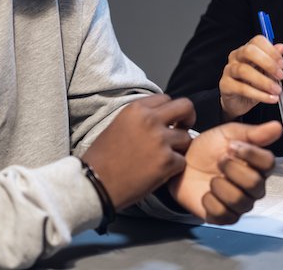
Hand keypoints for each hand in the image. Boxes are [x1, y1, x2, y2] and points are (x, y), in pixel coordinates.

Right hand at [81, 94, 194, 209]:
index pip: (167, 99)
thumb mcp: (119, 124)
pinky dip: (175, 168)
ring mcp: (160, 141)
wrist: (95, 183)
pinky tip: (159, 172)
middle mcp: (150, 120)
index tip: (168, 122)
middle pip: (186, 107)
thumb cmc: (102, 158)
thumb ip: (141, 117)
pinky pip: (182, 161)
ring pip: (187, 138)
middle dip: (188, 119)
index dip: (170, 111)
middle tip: (181, 130)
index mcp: (136, 109)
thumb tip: (162, 117)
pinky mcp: (166, 162)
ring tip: (164, 157)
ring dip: (179, 148)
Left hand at [170, 121, 281, 223]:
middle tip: (220, 160)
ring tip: (212, 177)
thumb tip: (276, 127)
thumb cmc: (207, 149)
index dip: (251, 154)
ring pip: (240, 201)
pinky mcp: (224, 216)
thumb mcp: (228, 133)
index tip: (232, 146)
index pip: (269, 163)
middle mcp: (252, 186)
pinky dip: (210, 201)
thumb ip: (253, 133)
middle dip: (232, 169)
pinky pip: (224, 214)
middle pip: (255, 184)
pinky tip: (206, 192)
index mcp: (257, 164)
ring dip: (220, 185)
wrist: (183, 163)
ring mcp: (239, 203)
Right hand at [218, 35, 282, 119]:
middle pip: (249, 51)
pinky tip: (269, 98)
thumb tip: (281, 47)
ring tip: (276, 90)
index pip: (257, 41)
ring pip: (244, 70)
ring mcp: (229, 70)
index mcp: (246, 50)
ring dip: (264, 81)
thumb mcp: (265, 72)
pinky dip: (258, 94)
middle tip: (280, 75)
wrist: (238, 102)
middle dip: (268, 63)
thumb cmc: (251, 85)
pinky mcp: (225, 85)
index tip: (282, 65)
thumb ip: (272, 60)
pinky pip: (242, 88)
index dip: (271, 51)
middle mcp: (236, 57)